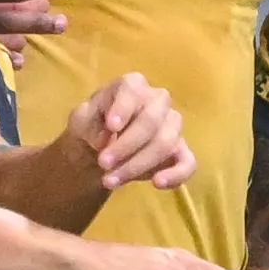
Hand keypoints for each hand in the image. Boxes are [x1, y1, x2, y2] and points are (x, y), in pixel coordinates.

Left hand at [73, 73, 193, 196]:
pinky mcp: (180, 152)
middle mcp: (158, 101)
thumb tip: (104, 140)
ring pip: (166, 143)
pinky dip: (176, 174)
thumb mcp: (81, 121)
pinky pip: (188, 163)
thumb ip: (89, 125)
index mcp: (132, 86)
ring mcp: (173, 126)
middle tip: (102, 164)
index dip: (123, 108)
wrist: (101, 150)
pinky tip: (157, 184)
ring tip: (110, 180)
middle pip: (151, 120)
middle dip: (126, 145)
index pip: (132, 90)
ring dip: (138, 165)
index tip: (111, 126)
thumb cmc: (93, 126)